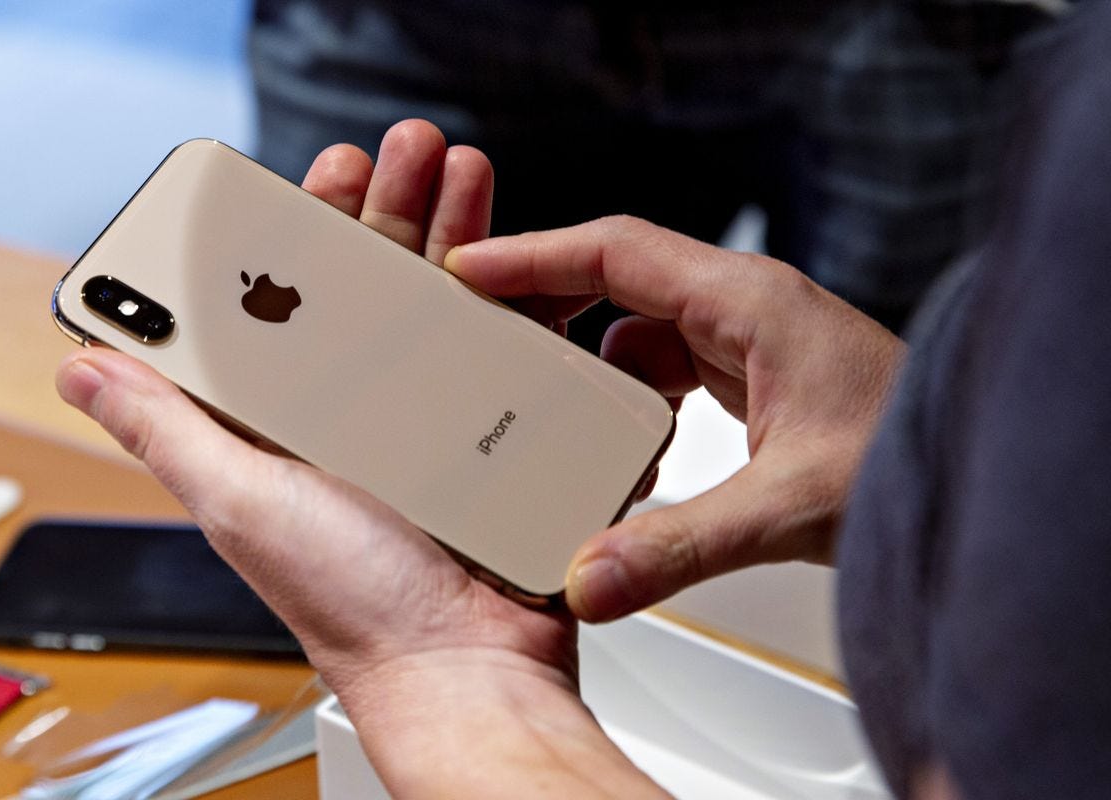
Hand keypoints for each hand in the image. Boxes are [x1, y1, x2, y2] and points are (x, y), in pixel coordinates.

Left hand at [57, 122, 665, 797]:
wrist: (467, 666)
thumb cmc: (356, 605)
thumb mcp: (240, 503)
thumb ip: (167, 430)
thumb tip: (84, 369)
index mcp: (293, 424)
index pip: (290, 300)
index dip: (302, 228)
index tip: (319, 175)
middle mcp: (362, 416)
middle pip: (375, 285)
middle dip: (391, 207)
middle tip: (408, 149)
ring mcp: (437, 422)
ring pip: (447, 304)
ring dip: (460, 232)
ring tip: (471, 176)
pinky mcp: (500, 437)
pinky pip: (509, 353)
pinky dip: (519, 300)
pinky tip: (528, 261)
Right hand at [444, 217, 906, 620]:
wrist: (967, 477)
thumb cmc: (909, 458)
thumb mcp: (786, 506)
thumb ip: (680, 545)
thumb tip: (589, 580)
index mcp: (747, 301)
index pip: (616, 253)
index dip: (534, 257)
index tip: (469, 270)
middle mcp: (742, 307)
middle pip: (618, 282)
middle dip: (550, 310)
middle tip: (486, 340)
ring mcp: (747, 341)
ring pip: (639, 333)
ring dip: (594, 371)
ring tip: (549, 414)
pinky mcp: (751, 378)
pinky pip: (666, 371)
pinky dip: (632, 403)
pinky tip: (623, 451)